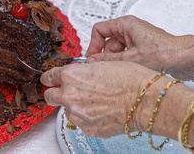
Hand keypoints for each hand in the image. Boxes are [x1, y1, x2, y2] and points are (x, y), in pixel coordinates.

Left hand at [41, 61, 157, 137]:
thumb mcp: (102, 64)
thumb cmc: (129, 79)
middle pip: (49, 97)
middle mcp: (69, 95)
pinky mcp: (87, 129)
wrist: (145, 100)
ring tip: (96, 103)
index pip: (49, 77)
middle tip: (65, 94)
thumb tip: (80, 72)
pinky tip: (103, 113)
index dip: (49, 78)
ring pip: (67, 111)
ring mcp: (77, 114)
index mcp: (70, 75)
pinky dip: (88, 119)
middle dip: (55, 94)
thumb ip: (84, 70)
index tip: (48, 80)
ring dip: (75, 107)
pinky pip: (82, 123)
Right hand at [84, 15, 193, 79]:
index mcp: (125, 24)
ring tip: (119, 71)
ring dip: (115, 61)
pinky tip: (126, 71)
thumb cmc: (164, 52)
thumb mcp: (130, 58)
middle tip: (102, 69)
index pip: (99, 30)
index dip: (93, 44)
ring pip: (116, 50)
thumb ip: (107, 59)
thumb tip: (91, 61)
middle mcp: (129, 29)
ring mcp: (135, 39)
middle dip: (105, 56)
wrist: (186, 58)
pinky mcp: (140, 48)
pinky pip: (125, 55)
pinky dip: (123, 63)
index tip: (91, 58)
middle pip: (107, 42)